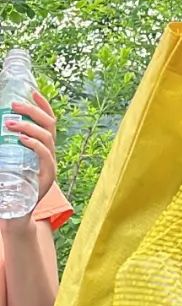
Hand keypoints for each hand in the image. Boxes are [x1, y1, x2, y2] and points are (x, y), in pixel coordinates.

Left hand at [3, 90, 57, 206]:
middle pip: (50, 125)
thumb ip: (6, 147)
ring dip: (29, 126)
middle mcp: (50, 154)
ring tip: (9, 122)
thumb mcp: (8, 161)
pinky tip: (21, 139)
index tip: (32, 92)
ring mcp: (50, 166)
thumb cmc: (10, 186)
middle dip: (34, 111)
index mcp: (44, 148)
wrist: (15, 213)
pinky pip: (45, 155)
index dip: (43, 106)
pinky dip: (34, 144)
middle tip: (14, 105)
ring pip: (47, 137)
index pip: (49, 122)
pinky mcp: (47, 178)